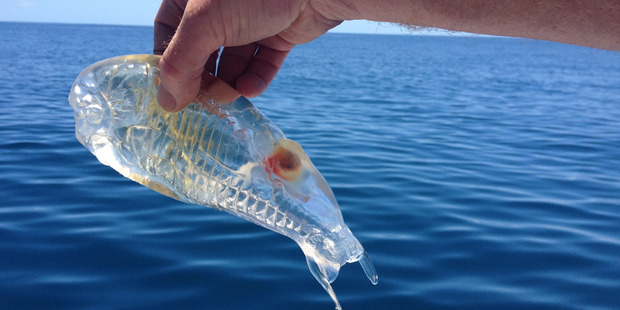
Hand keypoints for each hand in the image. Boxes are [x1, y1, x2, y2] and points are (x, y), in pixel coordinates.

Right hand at [154, 0, 346, 111]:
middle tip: (202, 103)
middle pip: (201, 50)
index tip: (170, 89)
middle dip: (202, 78)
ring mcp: (251, 19)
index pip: (168, 29)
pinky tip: (250, 90)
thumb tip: (168, 103)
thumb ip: (180, 63)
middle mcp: (221, 6)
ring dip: (229, 83)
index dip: (166, 59)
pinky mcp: (279, 33)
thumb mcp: (204, 24)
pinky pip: (262, 62)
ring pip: (233, 60)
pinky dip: (255, 78)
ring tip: (229, 101)